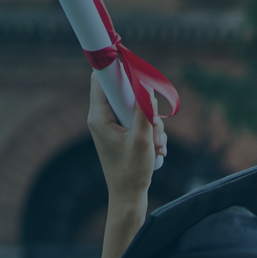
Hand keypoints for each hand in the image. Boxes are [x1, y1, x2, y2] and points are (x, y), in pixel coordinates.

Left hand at [88, 75, 163, 257]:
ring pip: (135, 108)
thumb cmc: (131, 171)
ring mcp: (111, 126)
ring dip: (152, 123)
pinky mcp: (121, 134)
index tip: (128, 59)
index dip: (114, 67)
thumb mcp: (143, 139)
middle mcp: (101, 118)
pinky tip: (157, 149)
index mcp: (98, 117)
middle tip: (155, 125)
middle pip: (124, 92)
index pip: (100, 79)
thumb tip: (145, 86)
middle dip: (145, 106)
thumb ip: (144, 111)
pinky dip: (151, 131)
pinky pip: (138, 121)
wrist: (128, 198)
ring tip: (157, 145)